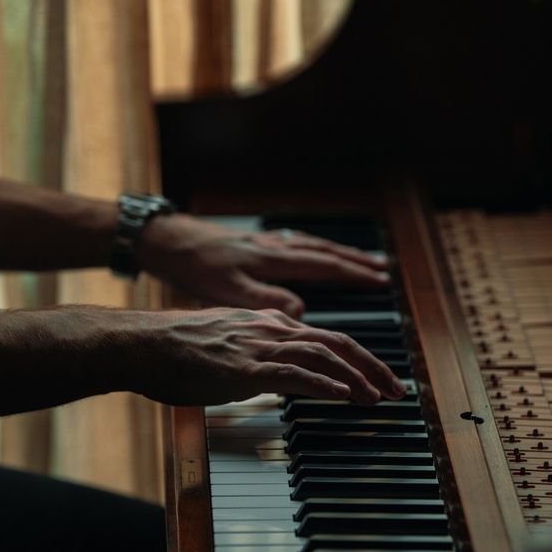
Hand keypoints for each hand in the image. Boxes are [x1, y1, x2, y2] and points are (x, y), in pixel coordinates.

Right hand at [121, 307, 405, 406]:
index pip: (327, 337)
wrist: (139, 343)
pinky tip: (344, 395)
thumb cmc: (172, 350)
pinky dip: (324, 384)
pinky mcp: (243, 368)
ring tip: (379, 397)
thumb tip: (272, 372)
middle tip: (397, 391)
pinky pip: (293, 374)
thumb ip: (254, 354)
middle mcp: (269, 328)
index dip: (360, 358)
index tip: (380, 378)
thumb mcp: (224, 346)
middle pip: (336, 342)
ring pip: (322, 356)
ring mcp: (257, 346)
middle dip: (373, 367)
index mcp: (267, 323)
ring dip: (356, 378)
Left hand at [137, 214, 389, 315]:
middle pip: (325, 252)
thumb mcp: (228, 291)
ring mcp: (265, 244)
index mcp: (274, 259)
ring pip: (312, 246)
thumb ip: (267, 301)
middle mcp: (275, 247)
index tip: (380, 280)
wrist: (167, 241)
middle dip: (357, 263)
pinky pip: (296, 245)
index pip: (325, 265)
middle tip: (384, 271)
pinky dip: (315, 249)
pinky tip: (314, 254)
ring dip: (340, 254)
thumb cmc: (194, 268)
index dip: (354, 274)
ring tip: (362, 261)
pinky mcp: (253, 245)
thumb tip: (303, 310)